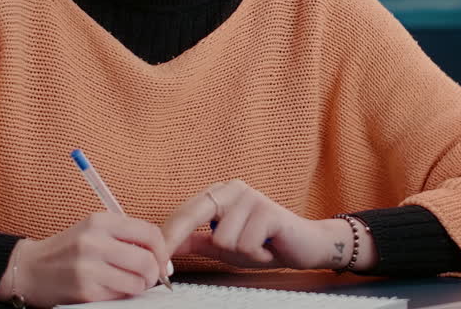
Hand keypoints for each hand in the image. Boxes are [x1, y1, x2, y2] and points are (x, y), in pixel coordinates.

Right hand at [0, 212, 171, 306]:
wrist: (29, 269)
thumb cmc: (67, 250)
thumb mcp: (93, 230)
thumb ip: (124, 235)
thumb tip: (160, 254)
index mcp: (100, 222)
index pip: (149, 233)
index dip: (162, 250)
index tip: (162, 261)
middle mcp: (94, 242)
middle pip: (147, 260)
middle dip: (154, 273)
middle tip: (149, 277)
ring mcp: (89, 268)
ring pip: (137, 282)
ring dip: (139, 287)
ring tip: (128, 283)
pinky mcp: (85, 291)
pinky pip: (120, 296)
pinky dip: (122, 295)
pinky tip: (111, 289)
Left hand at [160, 179, 363, 270]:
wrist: (306, 246)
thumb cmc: (265, 243)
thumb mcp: (224, 246)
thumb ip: (196, 242)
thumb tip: (166, 246)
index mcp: (220, 193)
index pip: (185, 212)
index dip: (168, 237)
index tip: (155, 260)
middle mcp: (234, 188)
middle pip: (194, 214)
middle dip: (178, 241)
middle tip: (166, 271)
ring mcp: (251, 196)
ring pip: (223, 239)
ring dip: (240, 253)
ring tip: (256, 247)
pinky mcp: (268, 210)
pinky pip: (245, 243)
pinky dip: (256, 254)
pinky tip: (269, 246)